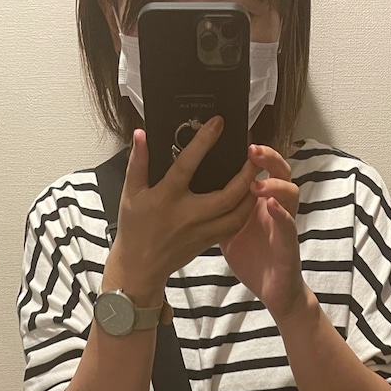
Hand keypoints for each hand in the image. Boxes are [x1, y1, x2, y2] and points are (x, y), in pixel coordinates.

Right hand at [106, 122, 259, 304]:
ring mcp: (201, 231)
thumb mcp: (130, 193)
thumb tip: (142, 134)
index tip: (218, 123)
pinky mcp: (208, 242)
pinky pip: (233, 227)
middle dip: (245, 175)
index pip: (187, 166)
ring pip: (236, 215)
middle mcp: (188, 216)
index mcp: (167, 198)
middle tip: (256, 155)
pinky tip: (251, 198)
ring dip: (251, 195)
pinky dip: (245, 212)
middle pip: (227, 196)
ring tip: (260, 175)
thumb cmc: (134, 229)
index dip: (203, 142)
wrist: (140, 267)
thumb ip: (138, 162)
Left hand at [220, 144, 306, 321]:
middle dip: (268, 158)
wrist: (274, 292)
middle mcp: (277, 207)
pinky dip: (281, 214)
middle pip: (280, 172)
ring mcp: (285, 224)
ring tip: (256, 180)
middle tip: (251, 148)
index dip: (255, 153)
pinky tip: (270, 205)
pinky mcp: (290, 245)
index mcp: (262, 202)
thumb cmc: (252, 259)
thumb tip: (193, 185)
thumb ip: (218, 206)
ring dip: (275, 183)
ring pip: (290, 194)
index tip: (240, 138)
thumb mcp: (230, 228)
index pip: (262, 169)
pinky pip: (288, 225)